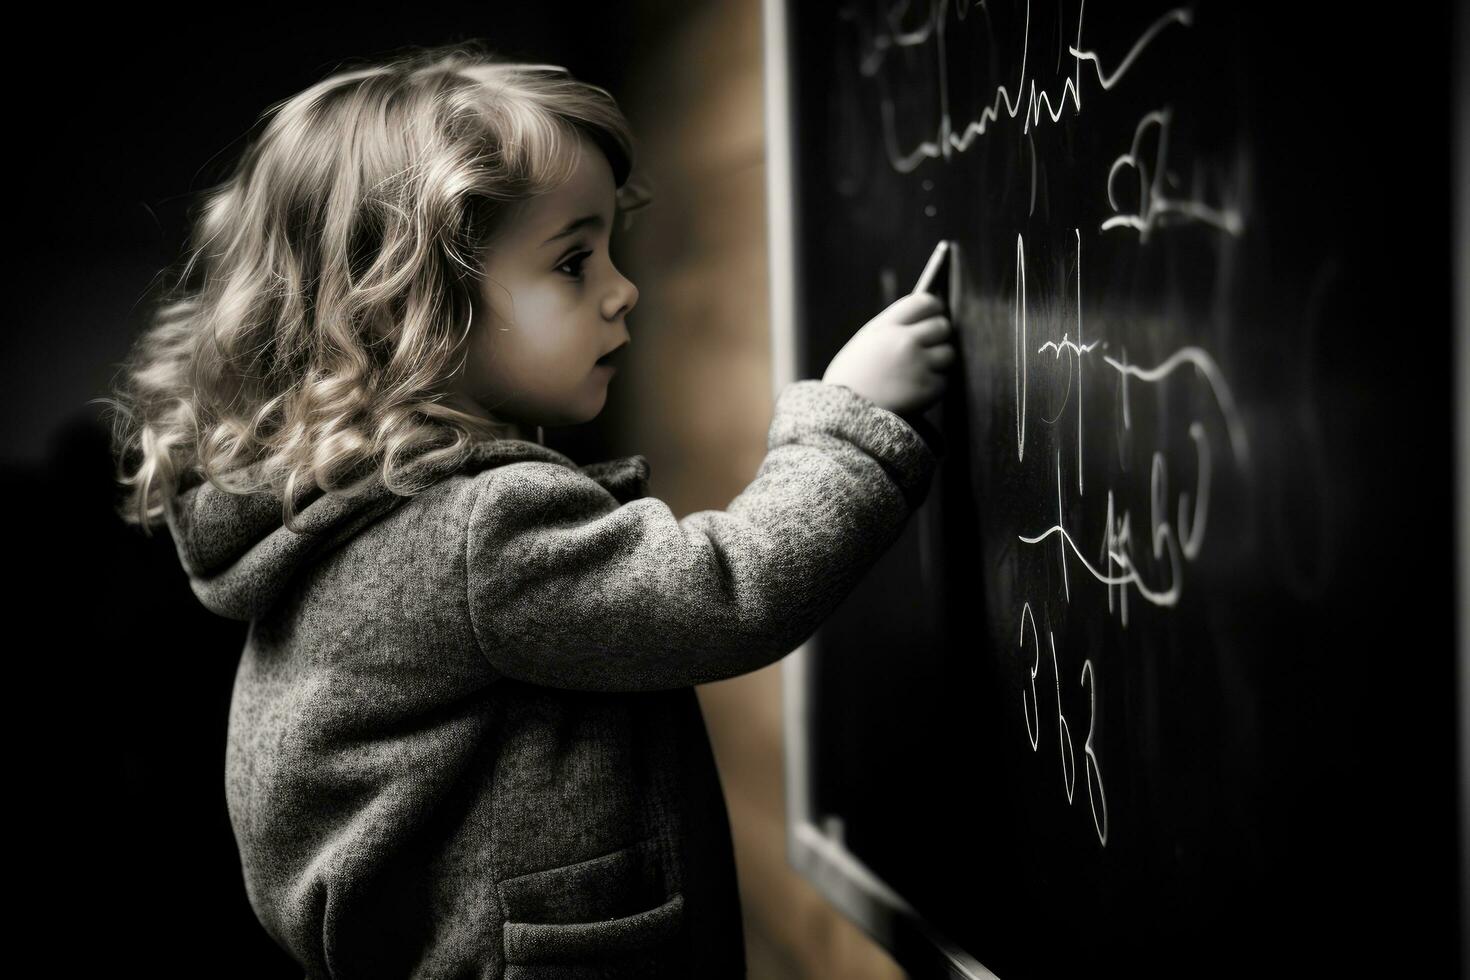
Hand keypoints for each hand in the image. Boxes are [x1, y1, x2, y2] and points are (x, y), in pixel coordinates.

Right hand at [821, 292, 954, 418]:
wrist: (843, 416)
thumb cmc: (850, 380)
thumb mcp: (863, 344)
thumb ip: (891, 330)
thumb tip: (921, 322)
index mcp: (886, 327)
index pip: (923, 302)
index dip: (934, 307)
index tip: (935, 314)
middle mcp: (905, 341)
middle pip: (942, 326)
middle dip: (938, 337)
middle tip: (929, 348)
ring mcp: (918, 365)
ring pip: (948, 354)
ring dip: (939, 362)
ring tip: (918, 373)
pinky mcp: (928, 388)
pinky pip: (944, 381)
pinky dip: (934, 387)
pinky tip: (915, 391)